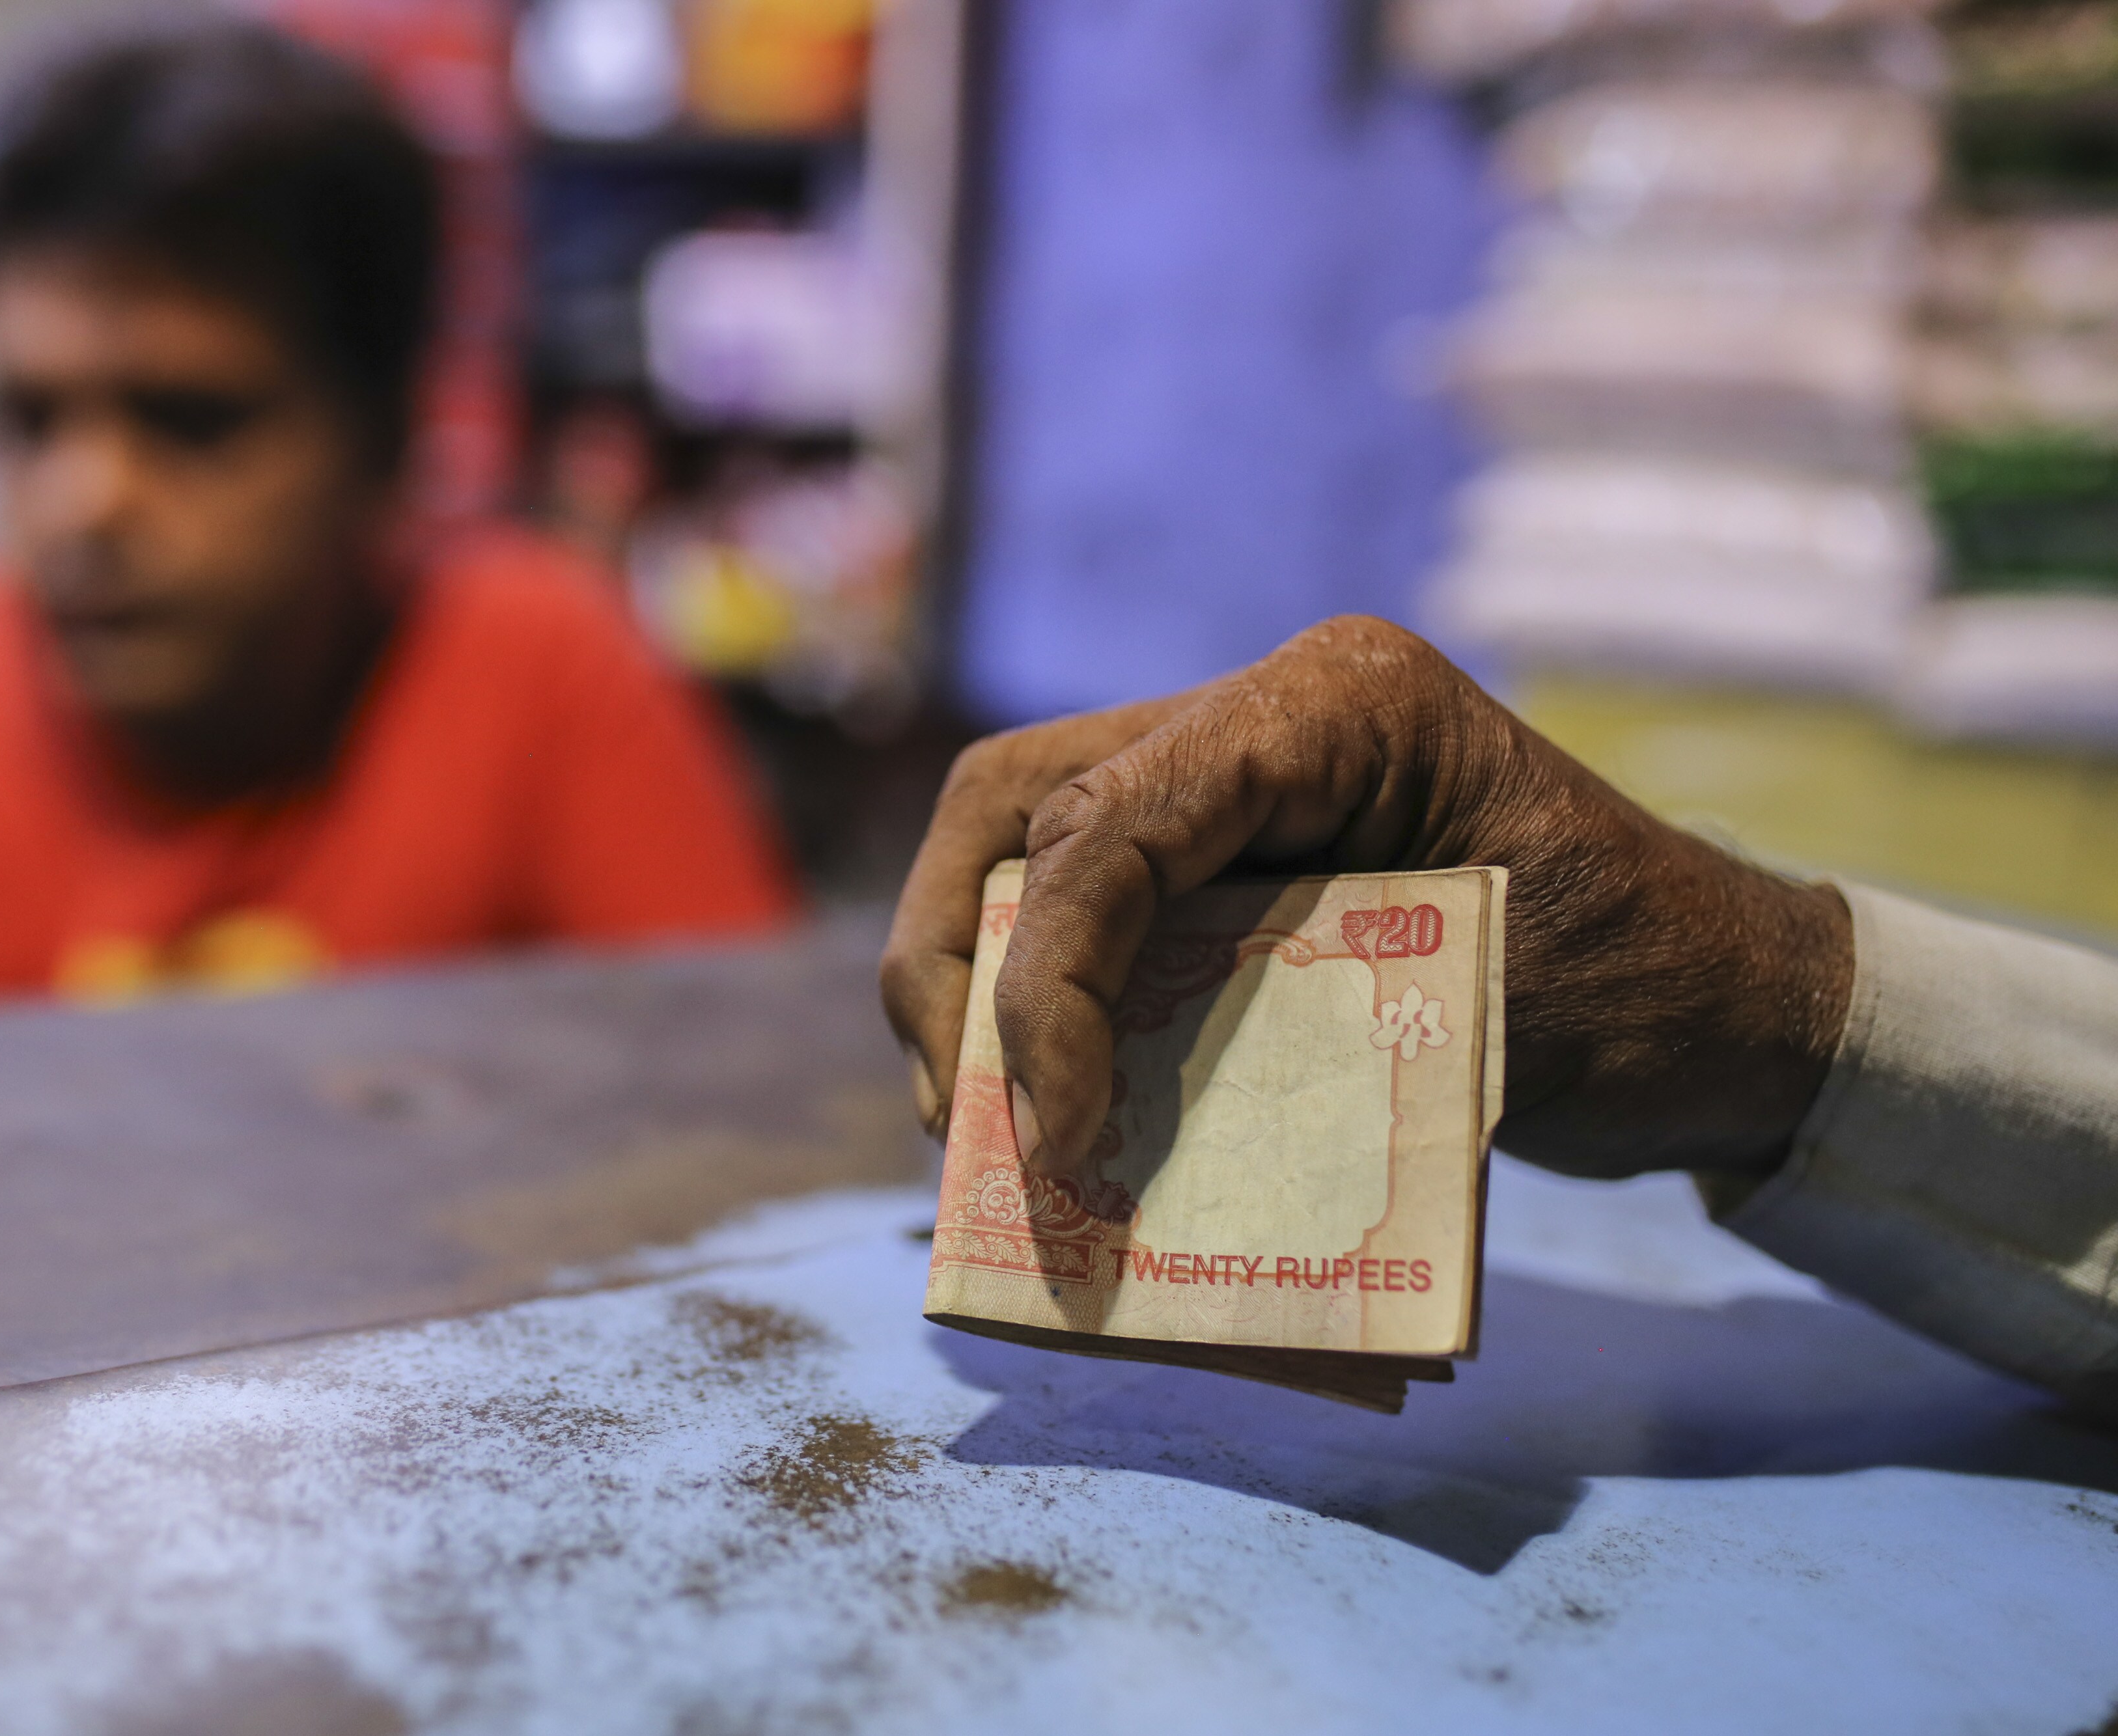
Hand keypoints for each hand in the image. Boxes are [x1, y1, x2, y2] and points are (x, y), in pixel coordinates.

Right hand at [880, 617, 1852, 1183]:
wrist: (1739, 1014)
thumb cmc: (1651, 1001)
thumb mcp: (1470, 1015)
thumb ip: (1266, 1041)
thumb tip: (1068, 1136)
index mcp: (1335, 703)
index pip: (1114, 820)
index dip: (1046, 980)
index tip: (1058, 1137)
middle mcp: (1265, 713)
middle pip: (1017, 799)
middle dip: (953, 955)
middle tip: (956, 1114)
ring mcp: (1240, 777)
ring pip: (1022, 837)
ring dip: (971, 974)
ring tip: (973, 1126)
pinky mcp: (1233, 854)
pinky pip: (1083, 900)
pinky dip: (1038, 995)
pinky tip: (1036, 1102)